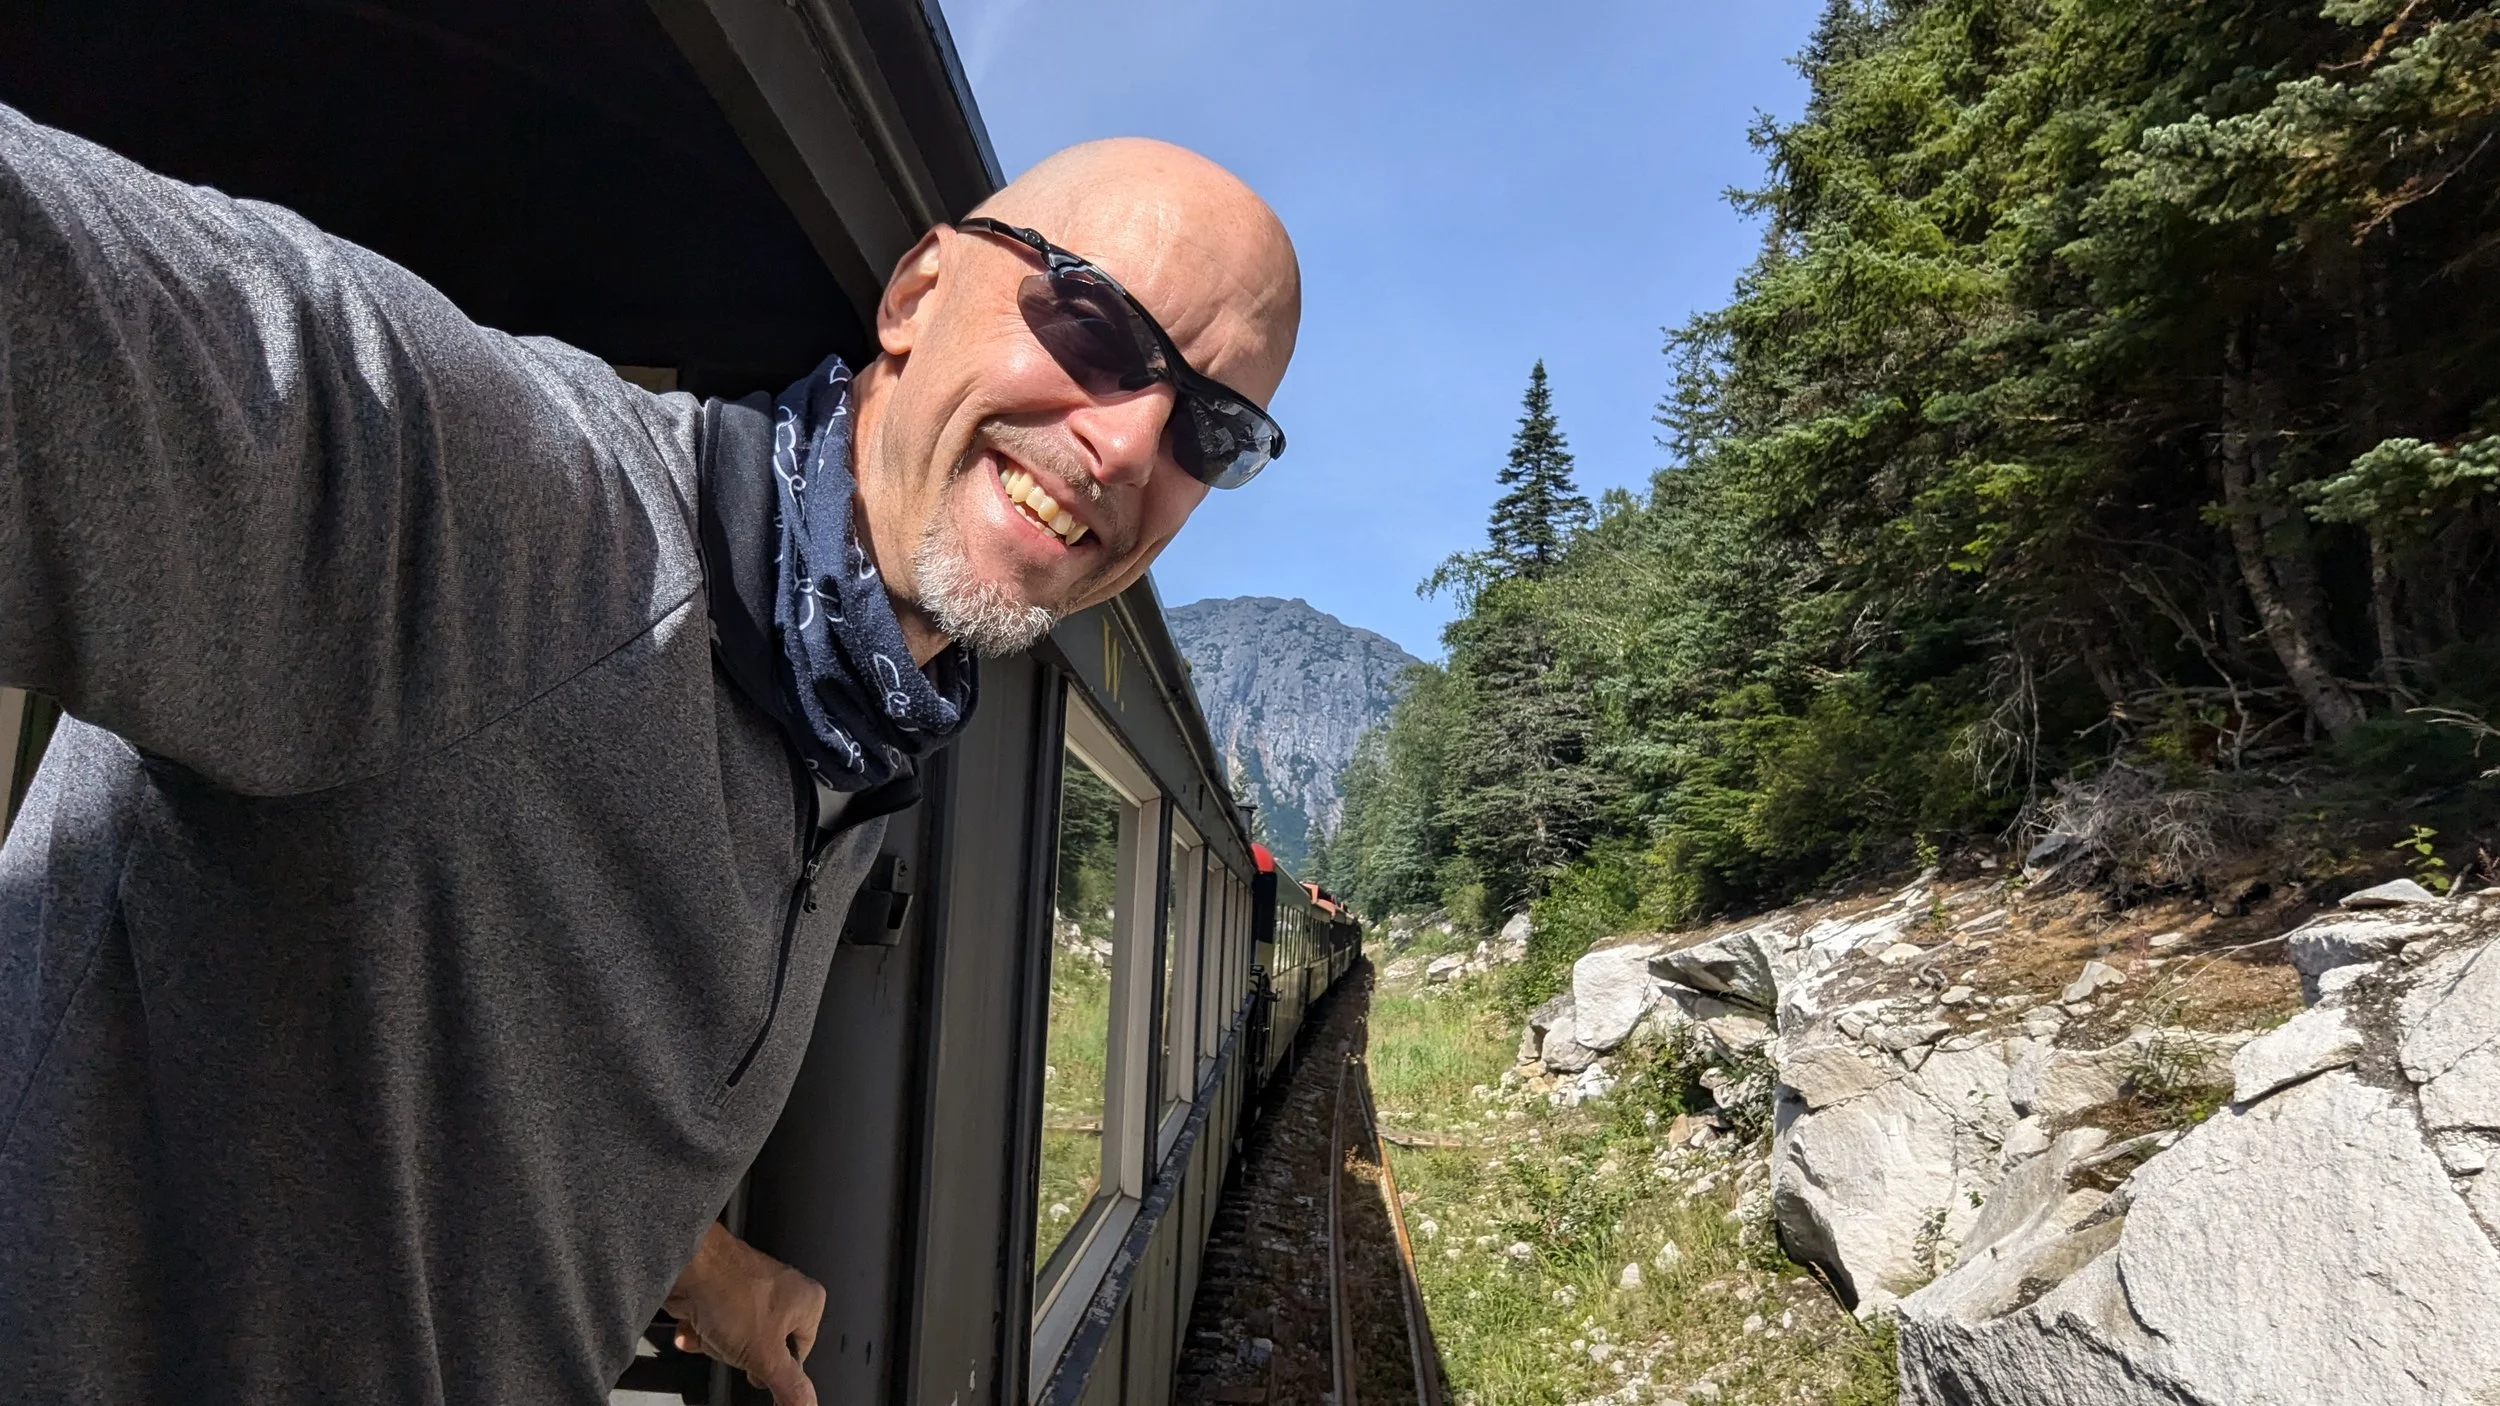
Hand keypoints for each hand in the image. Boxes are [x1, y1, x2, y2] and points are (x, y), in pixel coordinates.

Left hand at [662, 1223, 826, 1405]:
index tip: (757, 1365)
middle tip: (732, 1342)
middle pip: (763, 1348)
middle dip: (738, 1352)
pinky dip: (701, 1328)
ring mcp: (752, 1287)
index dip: (772, 1366)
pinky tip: (695, 1323)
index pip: (798, 1356)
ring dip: (715, 1342)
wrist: (687, 1265)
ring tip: (710, 1329)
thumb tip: (808, 1405)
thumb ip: (790, 1386)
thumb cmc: (730, 1292)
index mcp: (808, 1302)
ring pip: (735, 1337)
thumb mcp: (766, 1356)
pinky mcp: (724, 1287)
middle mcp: (784, 1290)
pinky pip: (715, 1322)